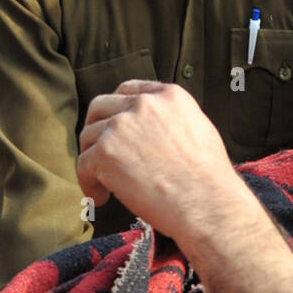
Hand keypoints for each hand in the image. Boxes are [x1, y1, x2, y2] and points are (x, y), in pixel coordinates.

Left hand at [76, 80, 243, 241]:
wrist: (207, 203)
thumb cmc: (208, 177)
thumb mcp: (199, 129)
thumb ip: (170, 119)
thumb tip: (149, 129)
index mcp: (168, 96)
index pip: (128, 90)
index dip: (117, 108)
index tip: (115, 125)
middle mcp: (143, 105)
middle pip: (100, 107)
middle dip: (96, 128)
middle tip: (100, 150)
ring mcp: (121, 127)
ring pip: (88, 137)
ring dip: (93, 159)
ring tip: (105, 183)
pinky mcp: (105, 153)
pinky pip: (83, 165)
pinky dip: (88, 183)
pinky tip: (102, 197)